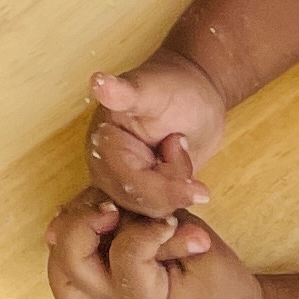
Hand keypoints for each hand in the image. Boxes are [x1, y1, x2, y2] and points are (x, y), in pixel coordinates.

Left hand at [45, 190, 263, 298]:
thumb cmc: (220, 288)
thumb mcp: (205, 254)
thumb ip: (172, 219)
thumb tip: (162, 160)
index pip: (124, 257)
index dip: (146, 231)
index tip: (172, 220)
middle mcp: (113, 295)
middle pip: (71, 258)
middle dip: (86, 223)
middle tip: (115, 208)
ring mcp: (103, 285)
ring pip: (60, 254)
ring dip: (78, 220)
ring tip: (109, 207)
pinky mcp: (103, 268)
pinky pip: (69, 247)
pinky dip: (78, 222)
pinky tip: (103, 206)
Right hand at [85, 52, 227, 217]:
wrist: (196, 96)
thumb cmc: (174, 86)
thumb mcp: (154, 89)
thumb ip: (126, 92)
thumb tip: (98, 82)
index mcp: (101, 143)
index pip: (130, 186)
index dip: (165, 188)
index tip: (200, 188)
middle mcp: (106, 168)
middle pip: (141, 204)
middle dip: (172, 185)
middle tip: (182, 147)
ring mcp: (124, 183)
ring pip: (153, 213)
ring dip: (177, 190)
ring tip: (180, 152)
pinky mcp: (142, 194)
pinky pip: (157, 216)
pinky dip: (177, 204)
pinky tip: (187, 182)